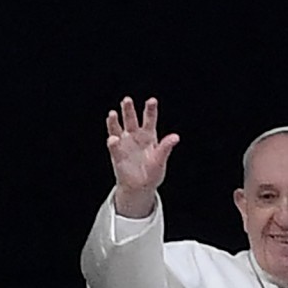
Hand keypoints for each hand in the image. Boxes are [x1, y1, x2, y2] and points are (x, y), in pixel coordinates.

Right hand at [105, 96, 178, 217]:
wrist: (140, 187)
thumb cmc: (153, 173)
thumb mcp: (161, 160)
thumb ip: (166, 147)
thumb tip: (176, 137)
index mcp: (149, 135)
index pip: (149, 119)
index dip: (150, 109)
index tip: (152, 100)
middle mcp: (135, 136)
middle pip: (131, 119)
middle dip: (128, 109)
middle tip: (126, 100)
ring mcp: (124, 144)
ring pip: (118, 128)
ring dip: (114, 121)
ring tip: (112, 114)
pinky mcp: (117, 154)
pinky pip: (114, 146)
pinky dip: (113, 142)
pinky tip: (113, 138)